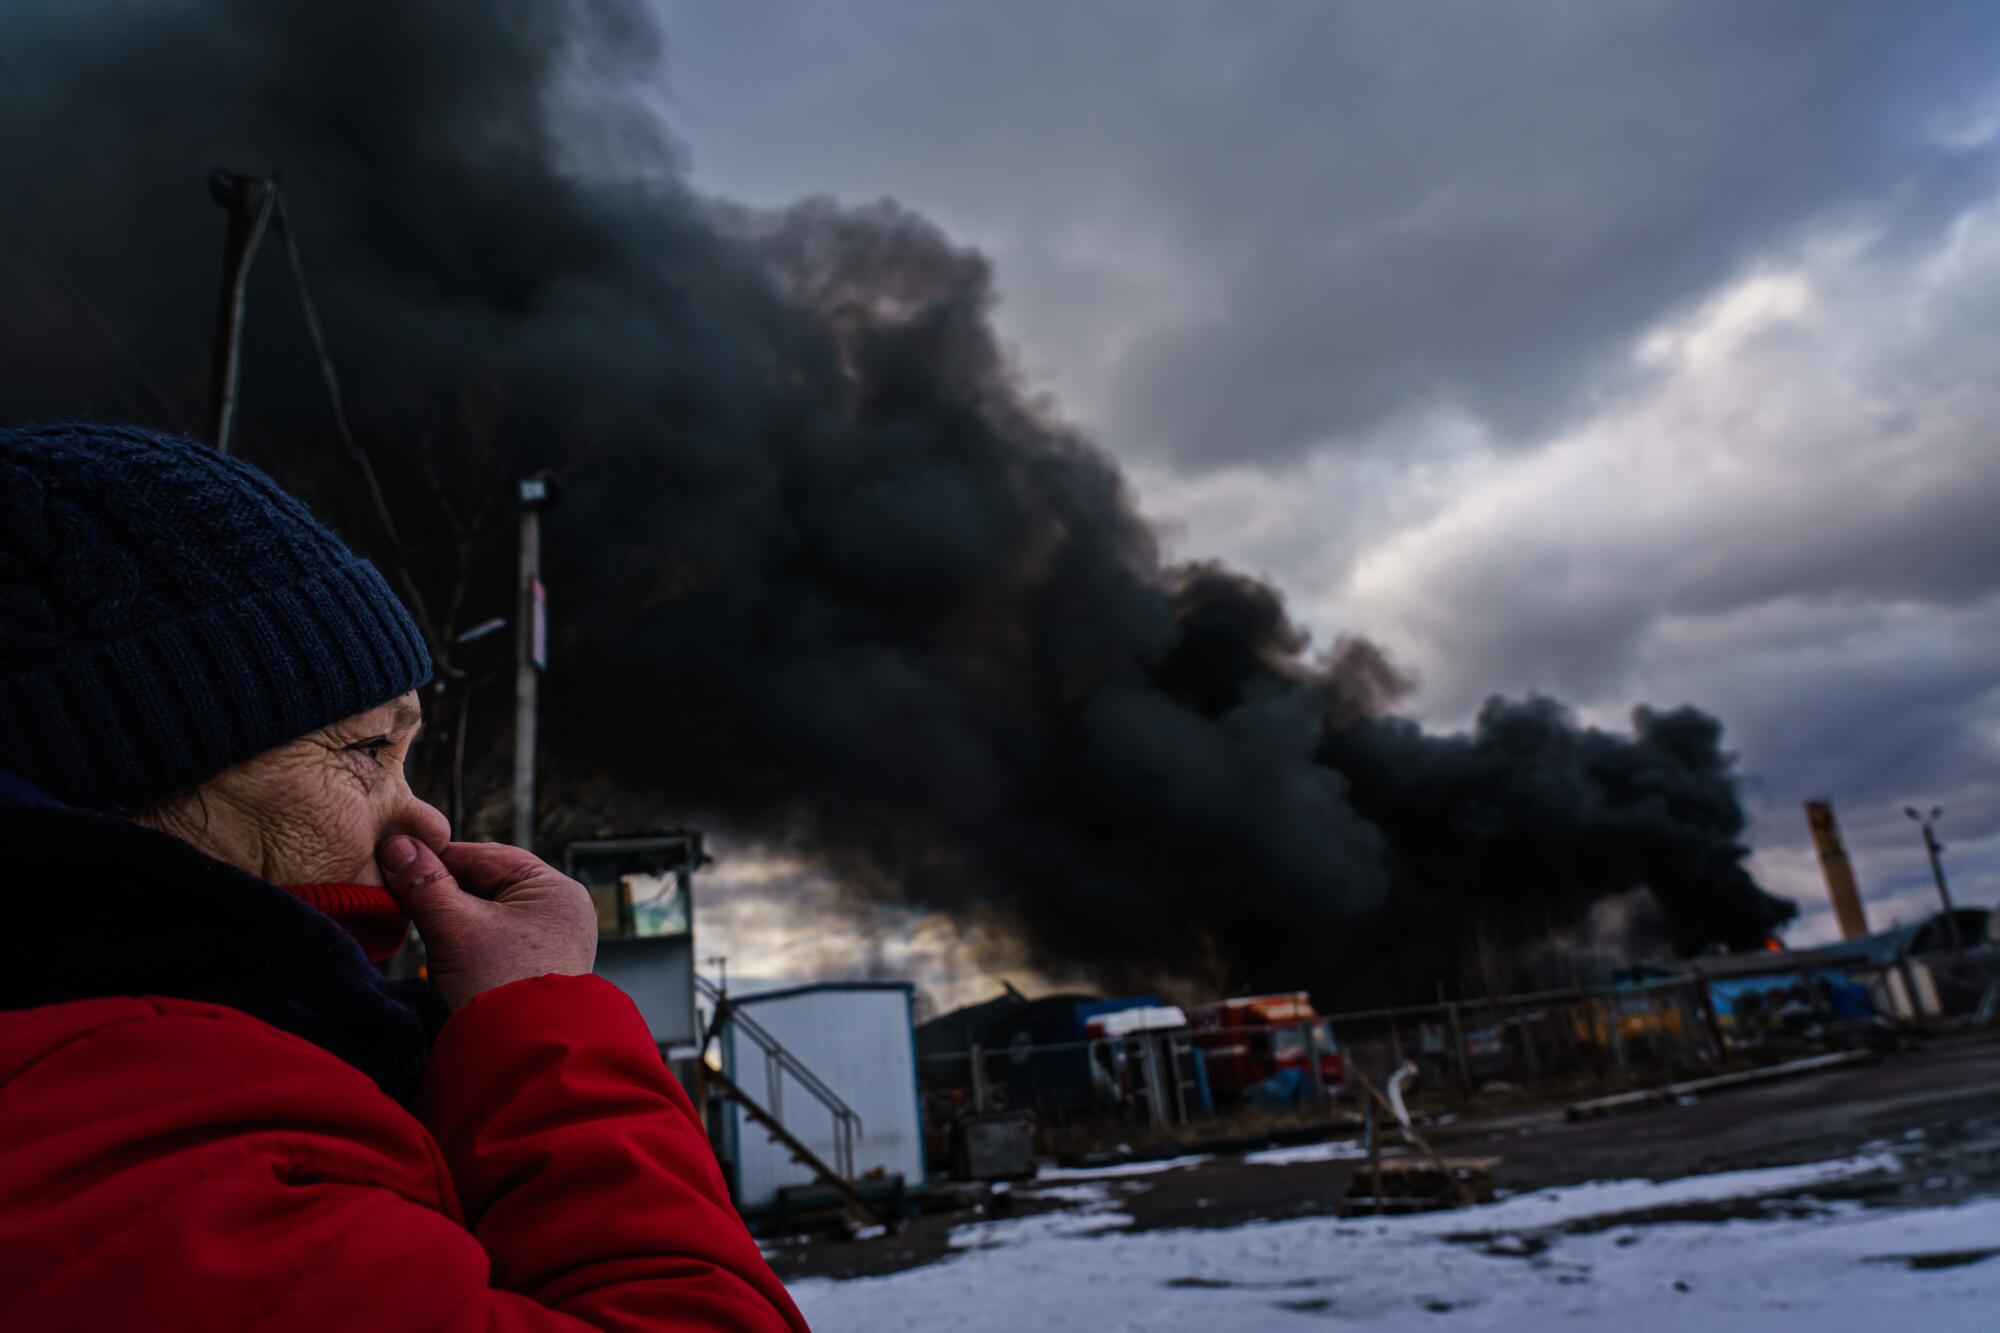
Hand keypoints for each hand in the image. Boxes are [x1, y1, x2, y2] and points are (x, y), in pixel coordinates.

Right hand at [378, 837, 597, 1009]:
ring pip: (486, 913)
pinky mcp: (534, 969)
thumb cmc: (499, 986)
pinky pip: (492, 940)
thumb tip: (396, 844)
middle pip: (486, 884)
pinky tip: (439, 948)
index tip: (391, 860)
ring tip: (413, 921)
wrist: (524, 1059)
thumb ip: (424, 884)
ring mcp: (550, 942)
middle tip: (396, 893)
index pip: (484, 856)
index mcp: (555, 889)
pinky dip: (463, 940)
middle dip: (442, 890)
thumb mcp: (455, 928)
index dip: (435, 858)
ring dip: (450, 917)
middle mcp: (560, 911)